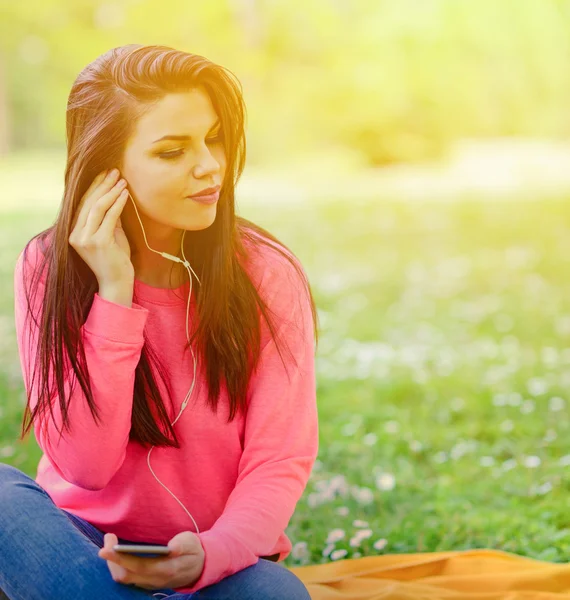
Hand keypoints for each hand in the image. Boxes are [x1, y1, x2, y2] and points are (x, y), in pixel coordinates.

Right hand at [69, 168, 133, 286]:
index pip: (83, 204)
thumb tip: (114, 196)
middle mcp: (76, 235)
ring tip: (122, 180)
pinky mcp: (98, 243)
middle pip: (89, 202)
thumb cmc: (116, 260)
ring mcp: (85, 239)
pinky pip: (108, 217)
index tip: (106, 173)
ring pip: (97, 207)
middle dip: (103, 184)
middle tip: (115, 171)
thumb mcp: (111, 234)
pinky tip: (125, 194)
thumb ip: (109, 217)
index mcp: (75, 232)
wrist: (117, 283)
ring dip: (110, 191)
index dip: (95, 186)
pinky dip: (117, 203)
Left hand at [98, 532, 204, 590]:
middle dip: (112, 559)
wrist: (201, 568)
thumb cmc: (194, 551)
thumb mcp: (192, 543)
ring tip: (110, 544)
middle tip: (107, 539)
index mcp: (166, 569)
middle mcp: (155, 580)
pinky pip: (128, 578)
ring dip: (114, 563)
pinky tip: (118, 554)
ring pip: (124, 578)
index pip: (137, 566)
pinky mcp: (148, 582)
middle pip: (124, 575)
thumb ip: (181, 544)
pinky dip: (119, 566)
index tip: (107, 547)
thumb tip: (171, 548)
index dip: (119, 558)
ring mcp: (150, 583)